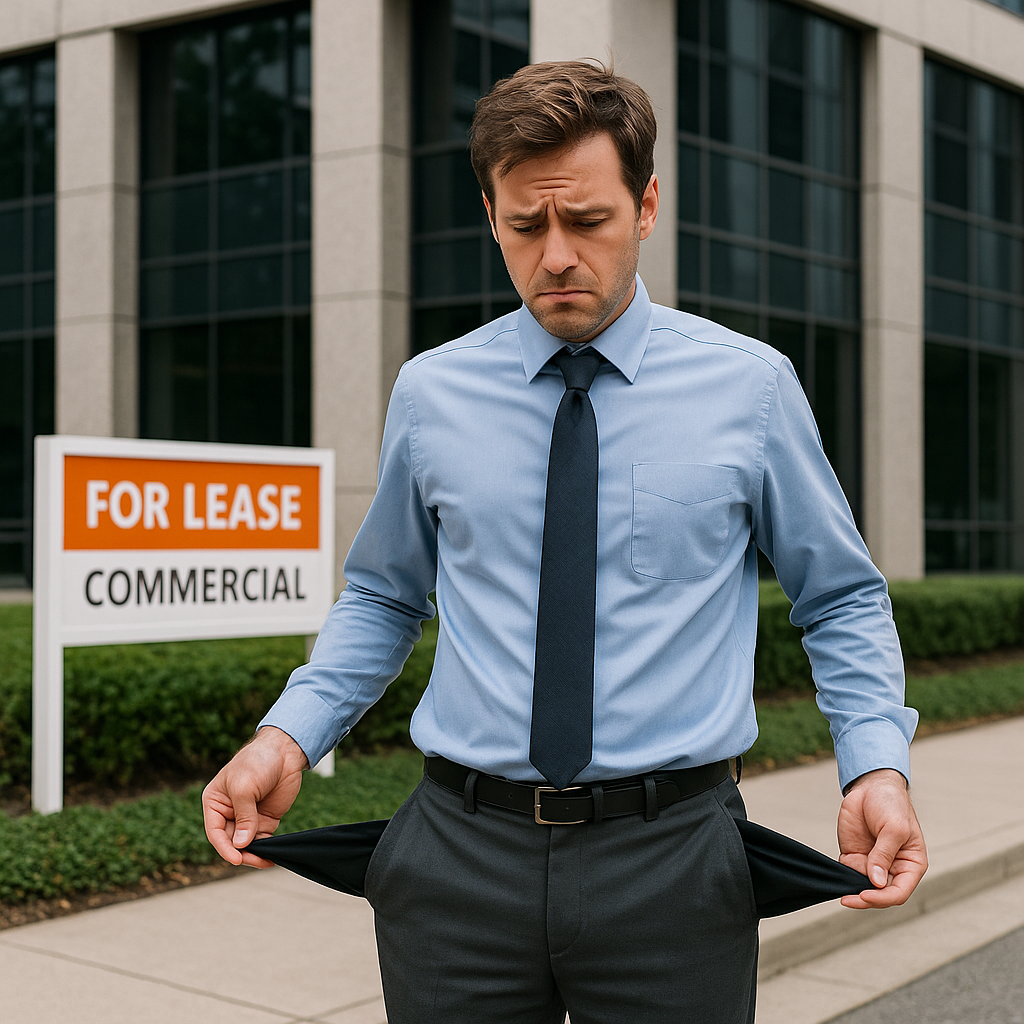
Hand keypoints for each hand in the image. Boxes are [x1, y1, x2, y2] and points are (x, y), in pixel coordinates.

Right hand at [202, 726, 308, 867]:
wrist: (284, 751)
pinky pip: (262, 840)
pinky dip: (266, 850)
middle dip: (241, 853)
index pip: (215, 832)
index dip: (224, 848)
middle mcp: (229, 813)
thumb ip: (244, 816)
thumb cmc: (257, 762)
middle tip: (255, 860)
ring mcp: (248, 817)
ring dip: (253, 855)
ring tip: (265, 861)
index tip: (236, 859)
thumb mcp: (244, 787)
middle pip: (230, 842)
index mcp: (215, 803)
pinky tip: (272, 856)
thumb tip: (241, 844)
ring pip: (246, 845)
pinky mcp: (265, 819)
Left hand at [837, 768, 927, 909]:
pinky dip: (843, 879)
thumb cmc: (891, 804)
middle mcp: (893, 868)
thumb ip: (884, 854)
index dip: (883, 897)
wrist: (870, 786)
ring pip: (864, 888)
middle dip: (866, 899)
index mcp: (911, 864)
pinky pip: (849, 874)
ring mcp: (873, 863)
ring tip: (843, 893)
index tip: (866, 894)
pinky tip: (838, 878)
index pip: (900, 891)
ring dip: (854, 892)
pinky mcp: (855, 856)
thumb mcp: (894, 828)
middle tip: (849, 899)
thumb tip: (877, 881)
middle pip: (881, 894)